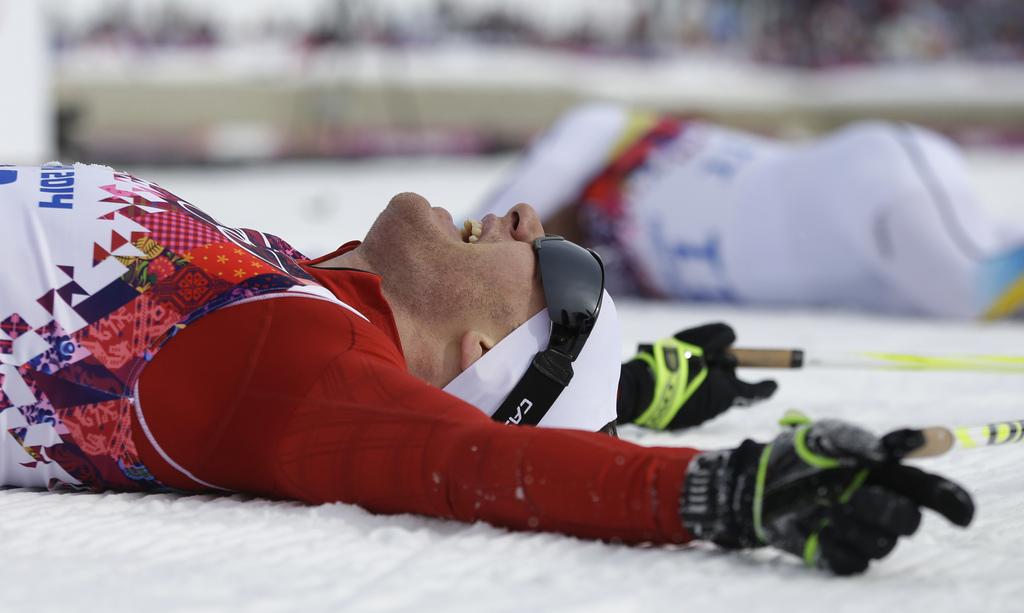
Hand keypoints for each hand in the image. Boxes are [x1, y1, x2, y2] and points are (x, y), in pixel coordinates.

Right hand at [619, 323, 776, 429]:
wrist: (638, 392)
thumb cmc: (668, 363)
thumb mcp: (696, 338)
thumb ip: (720, 334)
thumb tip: (732, 340)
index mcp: (725, 391)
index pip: (756, 392)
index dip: (767, 387)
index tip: (774, 382)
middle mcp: (716, 409)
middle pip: (729, 393)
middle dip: (725, 378)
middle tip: (712, 361)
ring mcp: (697, 418)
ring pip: (709, 399)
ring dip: (704, 385)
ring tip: (683, 367)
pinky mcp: (680, 423)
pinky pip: (691, 406)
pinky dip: (688, 393)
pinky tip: (672, 382)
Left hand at [680, 413, 974, 574]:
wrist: (758, 482)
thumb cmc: (798, 454)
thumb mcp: (824, 435)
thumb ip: (857, 439)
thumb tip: (889, 450)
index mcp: (886, 477)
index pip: (931, 492)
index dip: (951, 502)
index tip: (961, 514)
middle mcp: (880, 508)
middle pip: (908, 522)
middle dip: (884, 509)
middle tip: (850, 495)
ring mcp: (860, 534)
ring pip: (881, 546)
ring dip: (852, 526)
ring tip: (823, 507)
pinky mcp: (836, 554)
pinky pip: (850, 563)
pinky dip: (833, 546)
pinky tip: (815, 528)